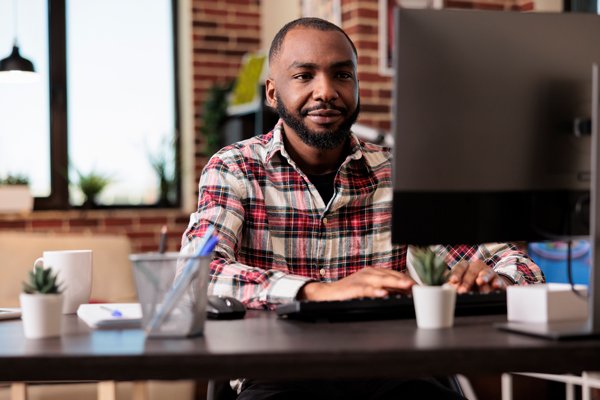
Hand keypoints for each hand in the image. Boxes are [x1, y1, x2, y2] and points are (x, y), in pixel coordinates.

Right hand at [297, 267, 415, 300]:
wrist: (328, 292)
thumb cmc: (350, 290)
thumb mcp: (371, 287)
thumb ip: (387, 288)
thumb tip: (405, 293)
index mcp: (374, 272)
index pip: (395, 274)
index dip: (407, 279)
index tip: (420, 287)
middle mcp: (369, 273)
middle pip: (390, 275)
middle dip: (405, 280)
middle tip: (417, 285)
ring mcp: (361, 279)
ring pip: (381, 280)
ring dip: (394, 282)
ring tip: (406, 286)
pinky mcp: (353, 288)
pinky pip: (366, 289)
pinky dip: (375, 291)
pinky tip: (383, 293)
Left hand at [447, 260, 509, 293]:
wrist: (490, 286)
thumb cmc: (472, 284)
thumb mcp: (462, 284)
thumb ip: (456, 286)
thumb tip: (448, 290)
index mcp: (467, 267)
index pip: (460, 268)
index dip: (456, 274)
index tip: (453, 281)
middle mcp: (478, 267)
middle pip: (472, 272)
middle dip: (467, 282)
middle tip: (463, 290)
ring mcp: (488, 272)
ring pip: (486, 273)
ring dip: (482, 277)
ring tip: (479, 282)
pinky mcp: (498, 280)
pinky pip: (498, 280)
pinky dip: (496, 283)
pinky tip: (495, 286)